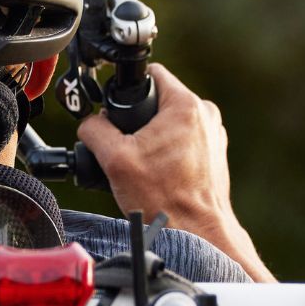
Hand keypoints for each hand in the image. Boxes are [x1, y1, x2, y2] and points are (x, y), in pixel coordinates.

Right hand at [78, 64, 272, 281]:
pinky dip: (169, 150)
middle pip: (160, 99)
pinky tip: (159, 172)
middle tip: (127, 145)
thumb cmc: (165, 199)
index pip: (151, 74)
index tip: (119, 111)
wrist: (197, 231)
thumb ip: (94, 130)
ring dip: (154, 136)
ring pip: (171, 121)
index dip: (128, 88)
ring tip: (143, 163)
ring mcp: (214, 135)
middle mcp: (205, 115)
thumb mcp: (114, 159)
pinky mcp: (214, 154)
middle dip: (139, 118)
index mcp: (185, 105)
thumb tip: (89, 123)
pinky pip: (184, 139)